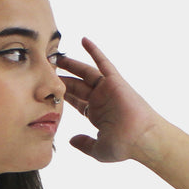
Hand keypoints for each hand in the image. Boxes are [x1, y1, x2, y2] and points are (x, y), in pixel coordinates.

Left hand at [57, 37, 165, 163]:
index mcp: (96, 114)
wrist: (142, 139)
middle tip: (47, 69)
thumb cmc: (124, 146)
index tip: (49, 89)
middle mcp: (101, 100)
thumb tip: (70, 140)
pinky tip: (83, 40)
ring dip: (72, 64)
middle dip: (63, 78)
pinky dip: (94, 51)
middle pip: (77, 85)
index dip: (63, 95)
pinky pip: (103, 62)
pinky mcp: (115, 81)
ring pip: (86, 73)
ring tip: (57, 56)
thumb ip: (84, 144)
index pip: (76, 101)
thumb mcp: (98, 149)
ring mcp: (107, 90)